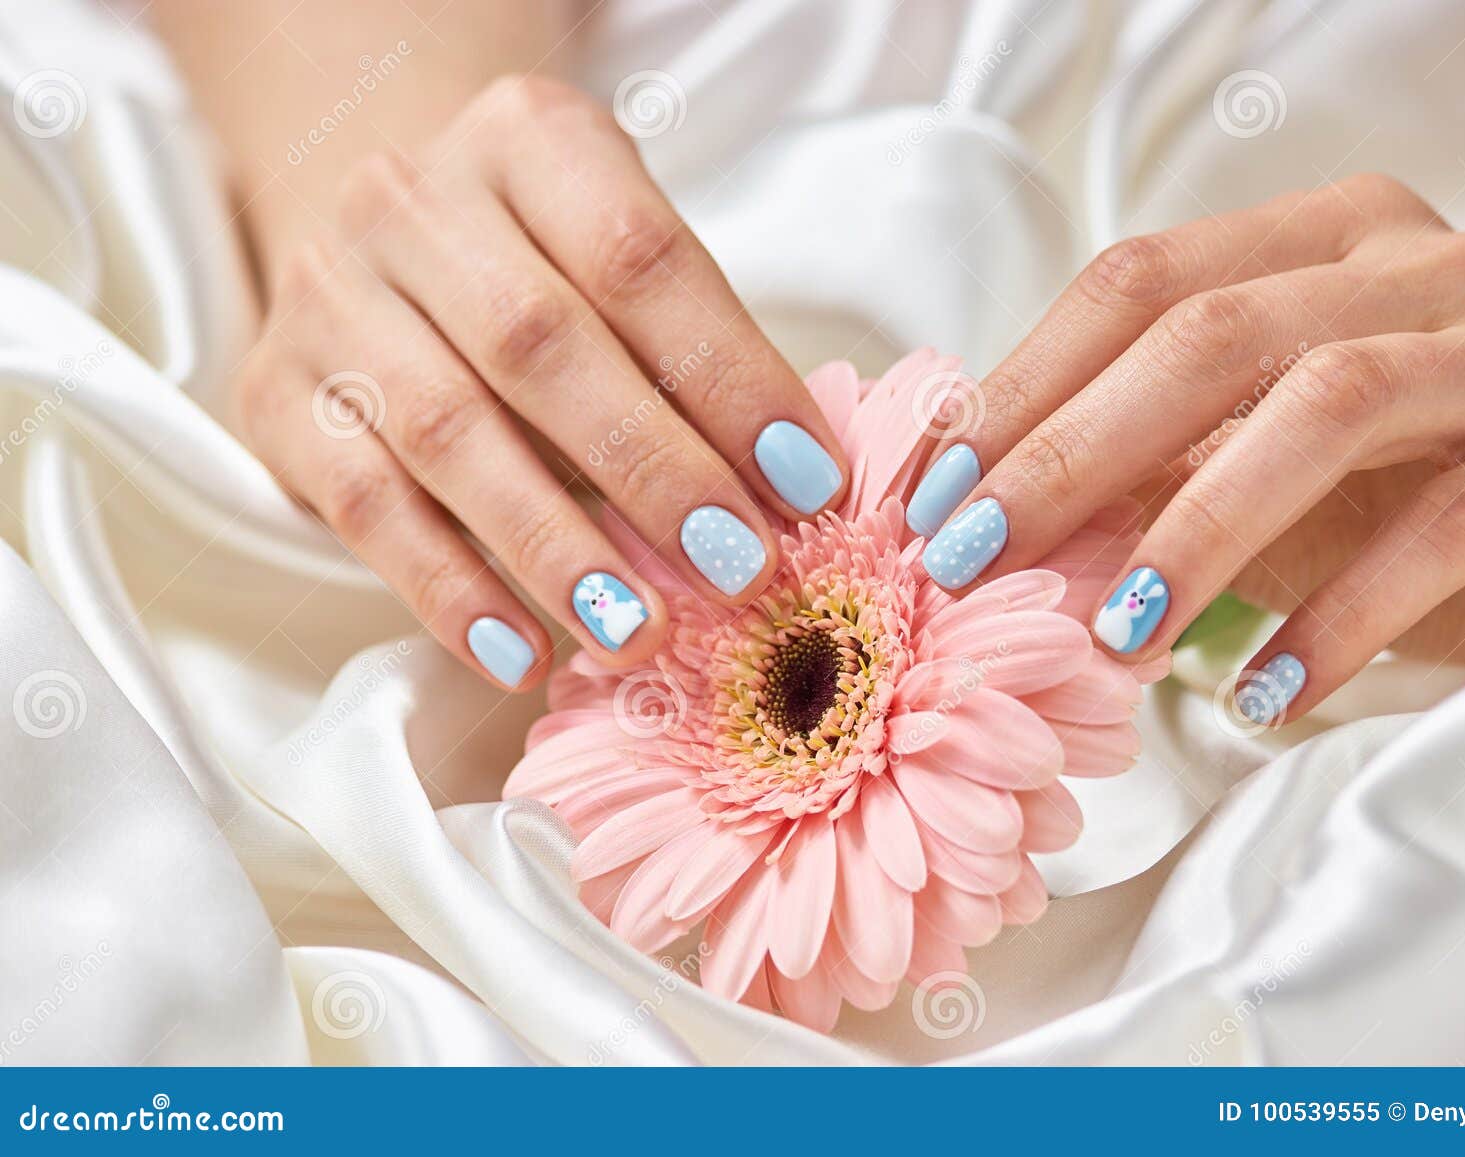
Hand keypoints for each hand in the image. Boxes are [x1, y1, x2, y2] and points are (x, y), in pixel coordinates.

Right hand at [233, 77, 847, 688]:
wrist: (384, 240)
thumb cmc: (541, 263)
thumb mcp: (622, 259)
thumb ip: (693, 352)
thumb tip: (788, 492)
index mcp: (525, 139)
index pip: (639, 257)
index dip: (730, 377)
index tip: (806, 483)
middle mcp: (410, 200)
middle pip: (539, 343)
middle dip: (652, 470)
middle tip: (736, 568)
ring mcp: (328, 294)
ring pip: (448, 432)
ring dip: (555, 546)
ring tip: (640, 632)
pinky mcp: (275, 393)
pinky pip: (364, 505)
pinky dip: (449, 590)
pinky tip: (523, 653)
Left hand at [911, 173, 1464, 723]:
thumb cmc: (1400, 504)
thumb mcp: (1251, 473)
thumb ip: (1143, 466)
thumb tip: (975, 505)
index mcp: (1322, 241)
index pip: (1143, 280)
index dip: (1025, 384)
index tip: (934, 493)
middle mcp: (1421, 263)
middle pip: (1215, 332)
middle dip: (1072, 452)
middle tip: (974, 560)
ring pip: (1328, 404)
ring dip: (1198, 530)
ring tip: (1116, 637)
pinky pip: (1448, 523)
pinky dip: (1341, 614)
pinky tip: (1263, 690)